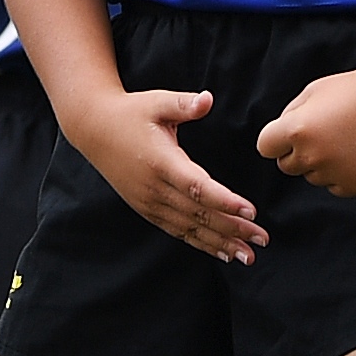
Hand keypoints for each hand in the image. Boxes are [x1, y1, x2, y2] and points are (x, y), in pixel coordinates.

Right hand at [71, 90, 266, 264]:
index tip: (251, 212)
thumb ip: (183, 103)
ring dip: (220, 243)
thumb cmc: (130, 112)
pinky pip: (178, 231)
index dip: (225, 201)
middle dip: (232, 229)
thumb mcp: (157, 102)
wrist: (93, 129)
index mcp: (161, 162)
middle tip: (262, 239)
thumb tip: (208, 99)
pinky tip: (221, 252)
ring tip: (247, 256)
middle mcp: (155, 188)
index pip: (198, 187)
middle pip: (199, 214)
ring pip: (190, 229)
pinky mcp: (147, 209)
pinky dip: (201, 243)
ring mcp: (150, 202)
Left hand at [255, 61, 355, 197]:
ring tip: (345, 137)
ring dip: (321, 163)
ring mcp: (334, 172)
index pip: (265, 147)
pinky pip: (334, 186)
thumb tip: (279, 142)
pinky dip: (341, 174)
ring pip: (312, 176)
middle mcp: (312, 155)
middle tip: (323, 131)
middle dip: (297, 151)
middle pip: (286, 165)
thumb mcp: (312, 93)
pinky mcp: (355, 184)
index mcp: (296, 129)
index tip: (290, 131)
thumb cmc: (353, 90)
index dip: (276, 138)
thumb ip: (289, 117)